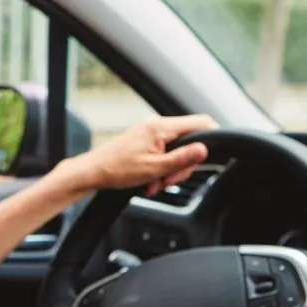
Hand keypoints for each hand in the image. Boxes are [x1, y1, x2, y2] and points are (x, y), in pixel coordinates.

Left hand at [69, 114, 216, 195]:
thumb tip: (204, 149)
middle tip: (167, 181)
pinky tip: (150, 180)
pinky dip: (161, 168)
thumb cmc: (117, 169)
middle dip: (182, 166)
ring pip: (176, 150)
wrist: (93, 172)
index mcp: (161, 127)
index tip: (212, 156)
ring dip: (170, 170)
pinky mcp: (145, 140)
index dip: (212, 138)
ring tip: (154, 183)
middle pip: (189, 141)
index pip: (201, 123)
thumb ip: (182, 159)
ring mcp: (151, 131)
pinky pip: (164, 152)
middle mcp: (157, 124)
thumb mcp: (155, 168)